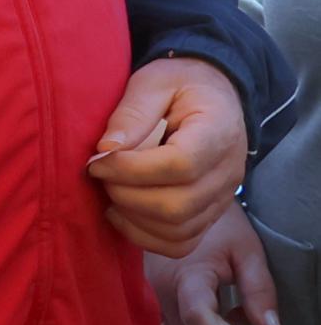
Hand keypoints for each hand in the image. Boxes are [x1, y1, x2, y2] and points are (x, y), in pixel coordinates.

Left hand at [91, 57, 248, 258]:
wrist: (214, 95)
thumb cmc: (180, 85)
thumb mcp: (154, 81)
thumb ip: (131, 112)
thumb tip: (106, 149)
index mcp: (217, 132)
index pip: (181, 165)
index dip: (130, 169)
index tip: (97, 159)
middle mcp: (228, 172)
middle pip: (177, 206)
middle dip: (125, 195)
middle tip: (99, 174)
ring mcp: (222, 198)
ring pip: (178, 231)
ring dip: (132, 217)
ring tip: (110, 190)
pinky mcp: (209, 214)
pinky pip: (181, 243)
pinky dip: (145, 236)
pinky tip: (121, 212)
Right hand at [154, 205, 283, 324]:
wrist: (179, 203)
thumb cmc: (218, 227)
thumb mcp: (248, 252)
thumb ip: (259, 289)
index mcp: (189, 276)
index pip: (199, 319)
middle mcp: (159, 289)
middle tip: (241, 310)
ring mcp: (145, 294)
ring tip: (221, 308)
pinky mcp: (140, 296)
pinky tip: (200, 313)